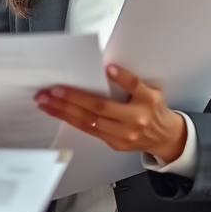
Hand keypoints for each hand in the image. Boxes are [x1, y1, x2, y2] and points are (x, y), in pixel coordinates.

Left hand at [35, 65, 186, 161]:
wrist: (165, 138)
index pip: (135, 86)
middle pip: (101, 107)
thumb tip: (105, 69)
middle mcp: (136, 119)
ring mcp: (123, 134)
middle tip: (52, 90)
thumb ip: (132, 83)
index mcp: (148, 101)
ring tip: (45, 101)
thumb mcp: (152, 91)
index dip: (122, 78)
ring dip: (63, 110)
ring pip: (89, 121)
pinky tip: (55, 111)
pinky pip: (88, 130)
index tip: (109, 68)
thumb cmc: (153, 109)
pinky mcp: (114, 143)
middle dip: (73, 98)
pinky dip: (69, 119)